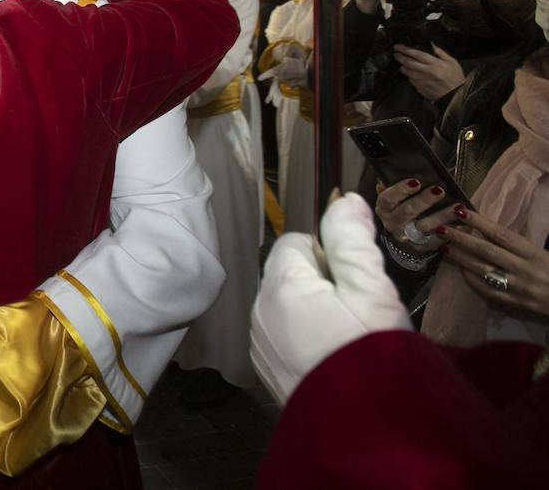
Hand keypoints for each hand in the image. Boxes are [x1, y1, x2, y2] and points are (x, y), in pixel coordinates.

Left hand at [250, 193, 411, 404]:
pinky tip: (334, 357)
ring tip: (349, 336)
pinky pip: (284, 335)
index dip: (329, 253)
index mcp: (280, 286)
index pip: (295, 242)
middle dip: (323, 282)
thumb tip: (345, 201)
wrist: (365, 431)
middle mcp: (259, 311)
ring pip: (287, 305)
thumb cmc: (372, 358)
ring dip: (314, 310)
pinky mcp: (268, 369)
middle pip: (290, 273)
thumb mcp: (372, 290)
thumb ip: (353, 240)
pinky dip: (306, 337)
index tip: (355, 279)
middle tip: (357, 309)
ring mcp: (260, 343)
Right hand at [374, 177, 460, 252]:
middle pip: (407, 212)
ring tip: (458, 207)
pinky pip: (437, 241)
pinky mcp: (421, 247)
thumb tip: (384, 177)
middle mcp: (392, 224)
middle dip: (424, 200)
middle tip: (439, 190)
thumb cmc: (400, 210)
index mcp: (384, 209)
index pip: (388, 199)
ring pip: (425, 227)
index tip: (416, 182)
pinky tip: (464, 225)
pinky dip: (452, 232)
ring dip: (442, 216)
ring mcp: (406, 237)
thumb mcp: (392, 199)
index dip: (401, 190)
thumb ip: (390, 188)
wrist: (403, 236)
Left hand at [393, 43, 464, 100]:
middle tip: (396, 54)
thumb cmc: (455, 77)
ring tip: (402, 64)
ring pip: (408, 73)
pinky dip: (410, 77)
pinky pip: (411, 81)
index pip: (418, 54)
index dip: (406, 50)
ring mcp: (424, 82)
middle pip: (409, 63)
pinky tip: (411, 75)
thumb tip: (430, 44)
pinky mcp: (421, 89)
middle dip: (400, 57)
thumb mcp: (452, 62)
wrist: (457, 95)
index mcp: (436, 64)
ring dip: (403, 67)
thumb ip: (440, 52)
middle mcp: (429, 72)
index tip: (398, 46)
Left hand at [441, 209, 548, 321]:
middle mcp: (523, 269)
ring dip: (460, 257)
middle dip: (461, 238)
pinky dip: (470, 278)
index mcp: (533, 253)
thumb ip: (518, 245)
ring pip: (482, 269)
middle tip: (442, 228)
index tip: (460, 211)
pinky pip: (486, 289)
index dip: (479, 221)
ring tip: (444, 246)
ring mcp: (517, 287)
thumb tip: (488, 231)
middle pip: (486, 250)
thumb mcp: (543, 254)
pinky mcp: (513, 303)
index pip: (500, 234)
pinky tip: (460, 268)